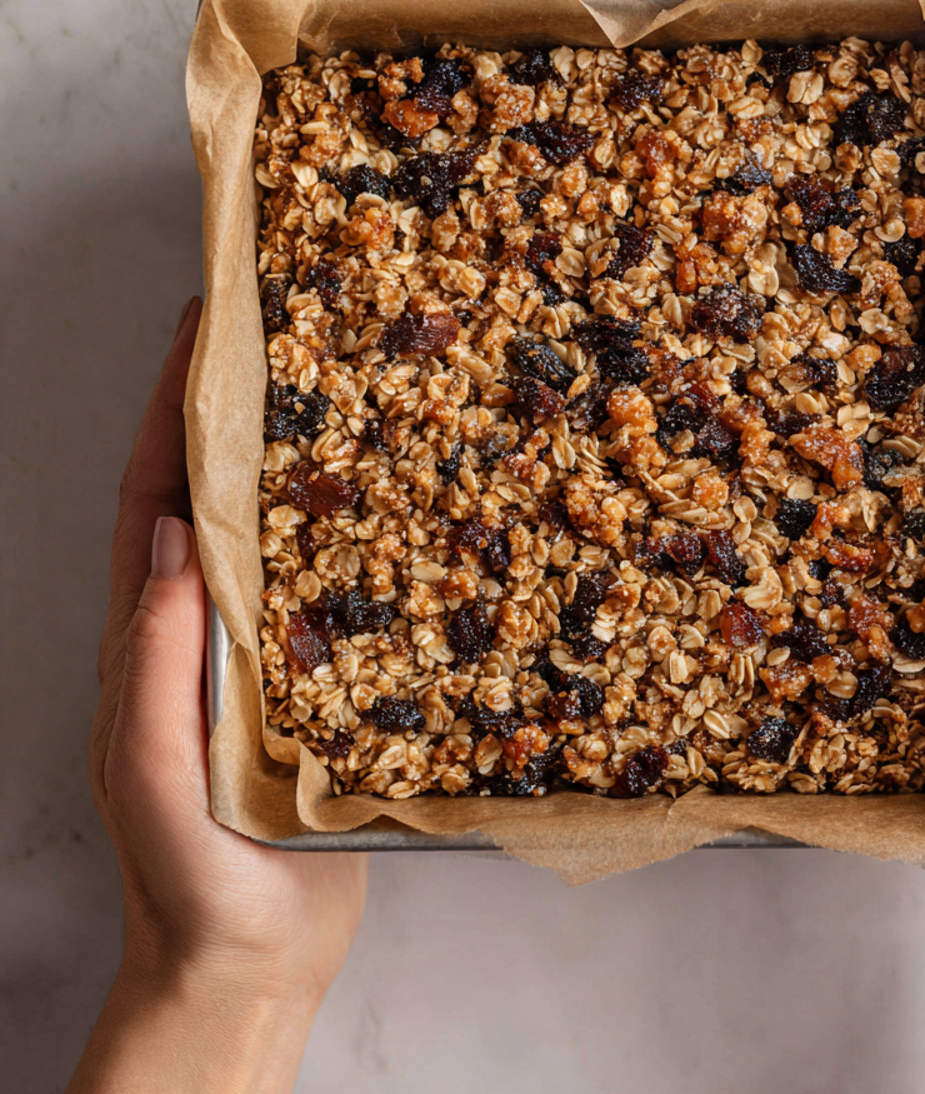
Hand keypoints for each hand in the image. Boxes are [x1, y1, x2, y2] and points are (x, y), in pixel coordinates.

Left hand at [70, 298, 366, 1093]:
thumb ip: (155, 664)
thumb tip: (173, 543)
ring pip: (282, 543)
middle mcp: (202, 637)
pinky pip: (337, 603)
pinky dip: (359, 549)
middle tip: (288, 341)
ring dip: (303, 471)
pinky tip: (402, 520)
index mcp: (148, 645)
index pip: (155, 504)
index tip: (204, 335)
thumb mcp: (154, 773)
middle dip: (238, 417)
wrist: (247, 963)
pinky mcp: (323, 693)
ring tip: (350, 404)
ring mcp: (262, 662)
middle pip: (218, 503)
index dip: (173, 415)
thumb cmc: (187, 882)